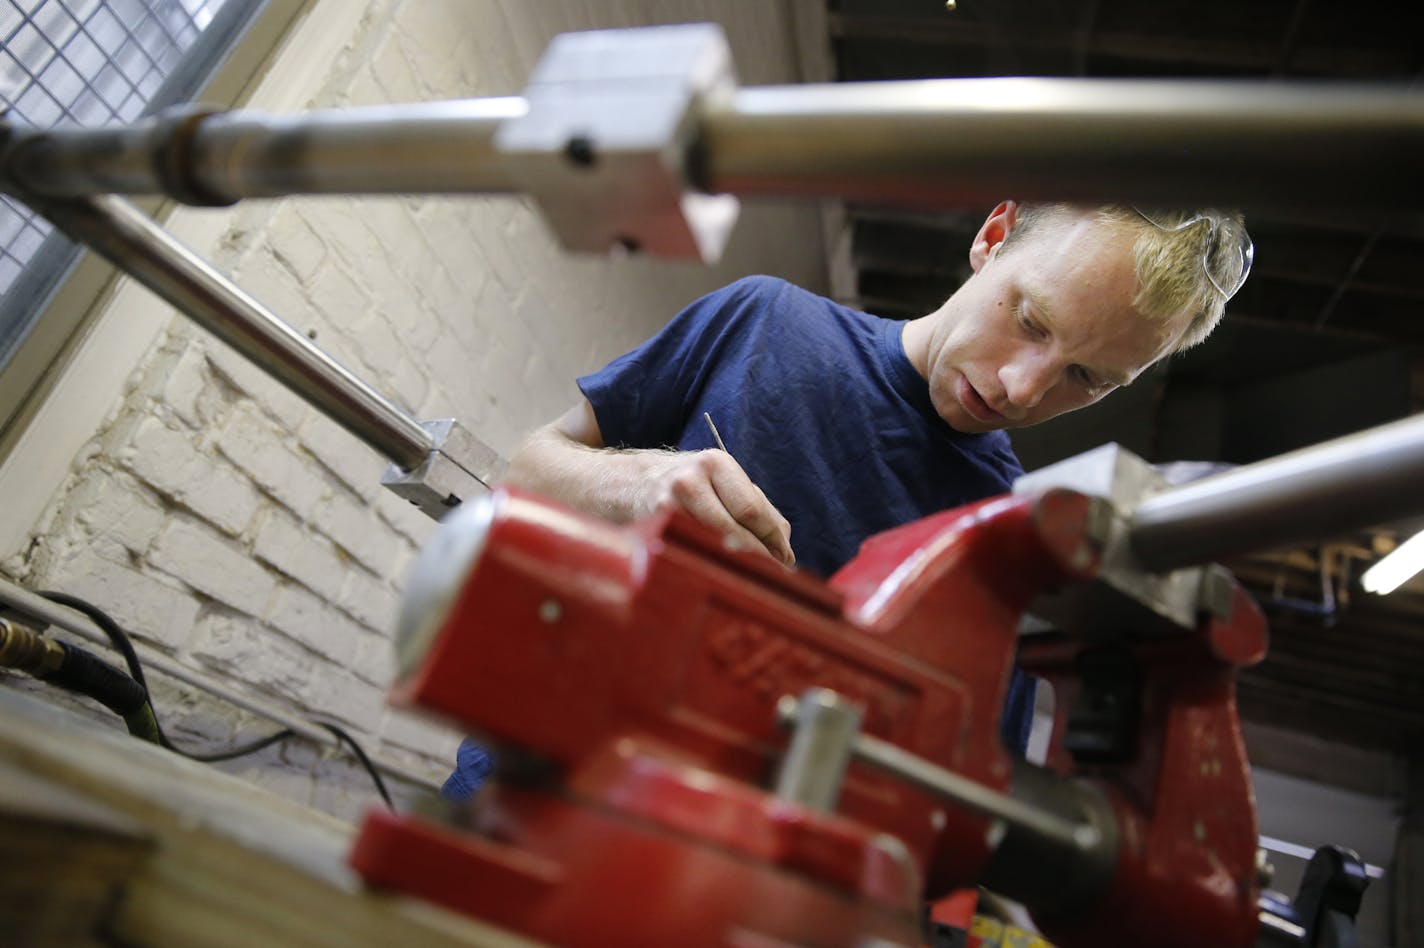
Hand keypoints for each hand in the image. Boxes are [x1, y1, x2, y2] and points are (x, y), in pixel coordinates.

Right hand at [639, 449, 794, 566]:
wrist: (628, 484)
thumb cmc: (688, 487)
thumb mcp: (721, 483)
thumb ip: (756, 507)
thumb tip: (784, 544)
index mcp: (717, 463)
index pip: (753, 508)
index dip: (773, 538)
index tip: (787, 560)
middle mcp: (692, 478)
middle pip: (735, 525)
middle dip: (759, 553)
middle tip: (774, 572)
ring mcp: (669, 501)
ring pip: (713, 541)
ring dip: (735, 561)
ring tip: (748, 573)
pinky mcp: (654, 524)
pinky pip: (691, 549)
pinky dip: (708, 562)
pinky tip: (716, 569)